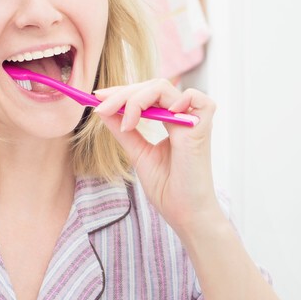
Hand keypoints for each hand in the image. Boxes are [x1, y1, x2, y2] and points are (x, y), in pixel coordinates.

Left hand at [94, 80, 223, 233]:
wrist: (184, 212)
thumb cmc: (167, 189)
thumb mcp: (138, 154)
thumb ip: (123, 131)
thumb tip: (103, 110)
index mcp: (171, 122)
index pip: (146, 95)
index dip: (122, 92)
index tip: (98, 98)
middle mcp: (182, 117)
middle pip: (151, 87)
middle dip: (122, 94)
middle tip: (101, 108)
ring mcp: (193, 121)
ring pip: (163, 88)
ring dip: (137, 99)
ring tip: (127, 124)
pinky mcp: (203, 128)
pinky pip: (197, 97)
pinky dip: (179, 98)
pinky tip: (164, 113)